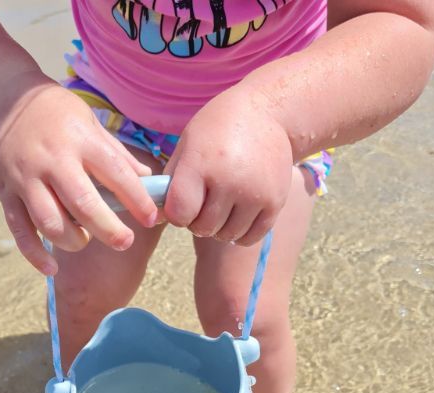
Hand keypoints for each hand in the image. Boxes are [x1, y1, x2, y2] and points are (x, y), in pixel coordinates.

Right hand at [0, 79, 158, 273]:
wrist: (2, 99)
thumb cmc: (56, 115)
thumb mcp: (90, 124)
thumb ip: (117, 155)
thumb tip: (149, 182)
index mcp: (79, 140)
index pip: (115, 173)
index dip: (137, 199)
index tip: (151, 217)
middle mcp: (52, 159)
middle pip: (83, 204)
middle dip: (108, 229)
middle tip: (124, 242)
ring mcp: (25, 177)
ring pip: (50, 222)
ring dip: (72, 240)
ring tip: (85, 240)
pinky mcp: (5, 192)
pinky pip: (20, 231)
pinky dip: (35, 254)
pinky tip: (52, 268)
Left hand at [162, 87, 292, 246]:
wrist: (266, 113)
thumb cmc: (218, 130)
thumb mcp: (187, 144)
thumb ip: (171, 181)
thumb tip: (158, 217)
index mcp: (201, 164)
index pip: (180, 213)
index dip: (177, 213)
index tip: (182, 203)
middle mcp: (230, 181)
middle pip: (203, 228)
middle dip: (198, 220)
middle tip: (204, 202)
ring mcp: (256, 194)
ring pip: (226, 236)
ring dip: (220, 227)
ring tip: (221, 205)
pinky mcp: (275, 203)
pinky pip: (249, 238)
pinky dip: (240, 233)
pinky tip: (237, 215)